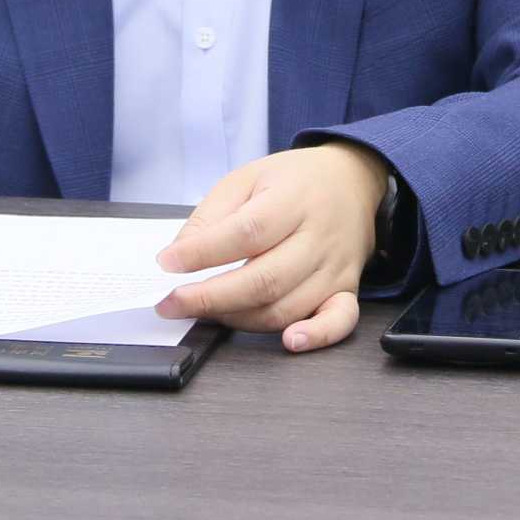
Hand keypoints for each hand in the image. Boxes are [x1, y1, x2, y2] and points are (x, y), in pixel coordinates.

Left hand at [154, 144, 388, 353]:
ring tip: (205, 313)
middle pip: (265, 279)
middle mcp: (318, 236)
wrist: (351, 181)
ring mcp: (334, 267)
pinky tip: (289, 341)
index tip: (168, 263)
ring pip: (287, 307)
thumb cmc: (294, 181)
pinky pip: (340, 322)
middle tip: (172, 303)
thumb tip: (178, 256)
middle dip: (210, 298)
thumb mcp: (247, 178)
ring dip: (239, 318)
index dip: (203, 253)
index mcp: (292, 199)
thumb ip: (212, 215)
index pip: (247, 231)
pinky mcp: (347, 290)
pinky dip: (316, 336)